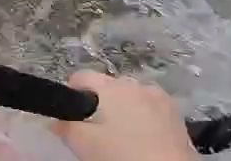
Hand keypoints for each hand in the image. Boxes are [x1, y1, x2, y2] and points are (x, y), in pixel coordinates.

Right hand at [52, 72, 199, 160]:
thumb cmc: (123, 155)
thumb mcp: (85, 145)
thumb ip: (65, 128)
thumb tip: (55, 120)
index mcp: (112, 87)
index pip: (82, 76)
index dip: (71, 91)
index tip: (70, 113)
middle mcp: (137, 84)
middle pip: (109, 87)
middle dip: (100, 104)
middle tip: (96, 132)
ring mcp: (159, 97)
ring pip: (132, 98)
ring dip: (124, 110)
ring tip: (122, 136)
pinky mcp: (175, 114)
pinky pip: (151, 108)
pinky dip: (143, 118)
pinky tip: (143, 139)